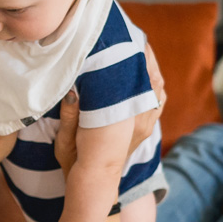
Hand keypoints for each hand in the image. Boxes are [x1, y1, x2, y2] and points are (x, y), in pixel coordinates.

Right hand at [54, 42, 165, 174]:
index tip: (126, 39)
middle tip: (133, 36)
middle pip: (150, 81)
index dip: (132, 58)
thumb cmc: (74, 162)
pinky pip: (158, 98)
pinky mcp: (146, 127)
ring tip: (139, 48)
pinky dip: (154, 82)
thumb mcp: (64, 142)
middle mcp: (140, 122)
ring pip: (157, 88)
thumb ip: (68, 118)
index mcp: (122, 122)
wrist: (92, 184)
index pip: (133, 82)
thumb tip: (72, 92)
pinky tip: (144, 71)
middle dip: (143, 57)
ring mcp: (146, 124)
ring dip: (150, 68)